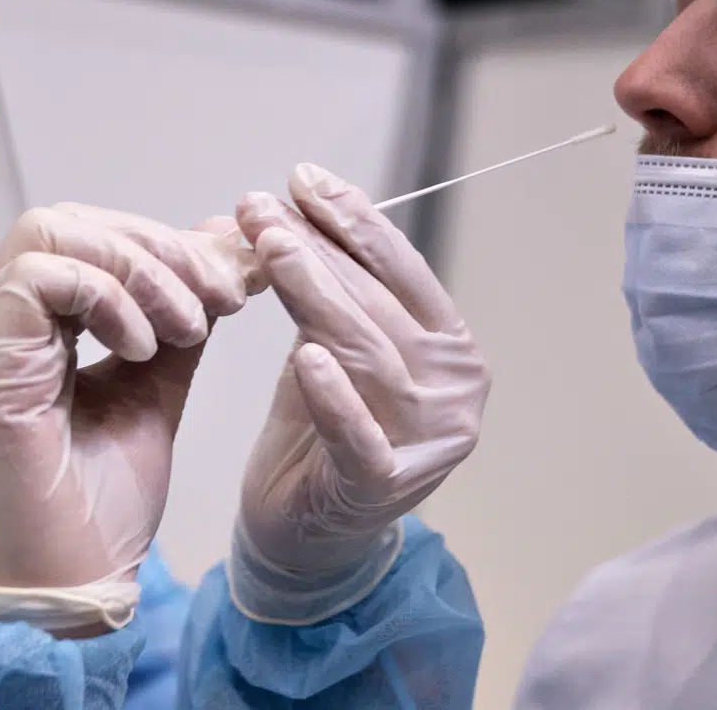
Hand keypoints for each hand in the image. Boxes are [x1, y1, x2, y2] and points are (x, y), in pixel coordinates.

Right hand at [0, 204, 253, 595]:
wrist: (65, 591)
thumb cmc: (97, 511)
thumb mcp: (151, 393)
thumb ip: (175, 324)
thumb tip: (220, 253)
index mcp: (12, 332)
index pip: (80, 239)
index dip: (160, 244)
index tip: (235, 274)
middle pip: (66, 223)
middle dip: (160, 248)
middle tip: (227, 293)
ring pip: (52, 234)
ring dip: (142, 269)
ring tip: (191, 323)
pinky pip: (42, 277)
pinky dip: (111, 297)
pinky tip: (147, 346)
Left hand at [228, 164, 489, 622]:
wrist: (304, 536)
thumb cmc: (318, 433)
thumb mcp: (330, 349)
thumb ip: (331, 295)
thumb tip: (293, 211)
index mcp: (452, 349)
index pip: (405, 271)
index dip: (355, 221)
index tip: (304, 179)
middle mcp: (455, 390)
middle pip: (380, 305)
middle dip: (318, 247)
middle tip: (261, 207)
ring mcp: (429, 439)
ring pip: (366, 353)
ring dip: (313, 293)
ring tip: (265, 247)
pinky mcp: (386, 487)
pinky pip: (359, 434)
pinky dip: (334, 397)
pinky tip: (306, 358)